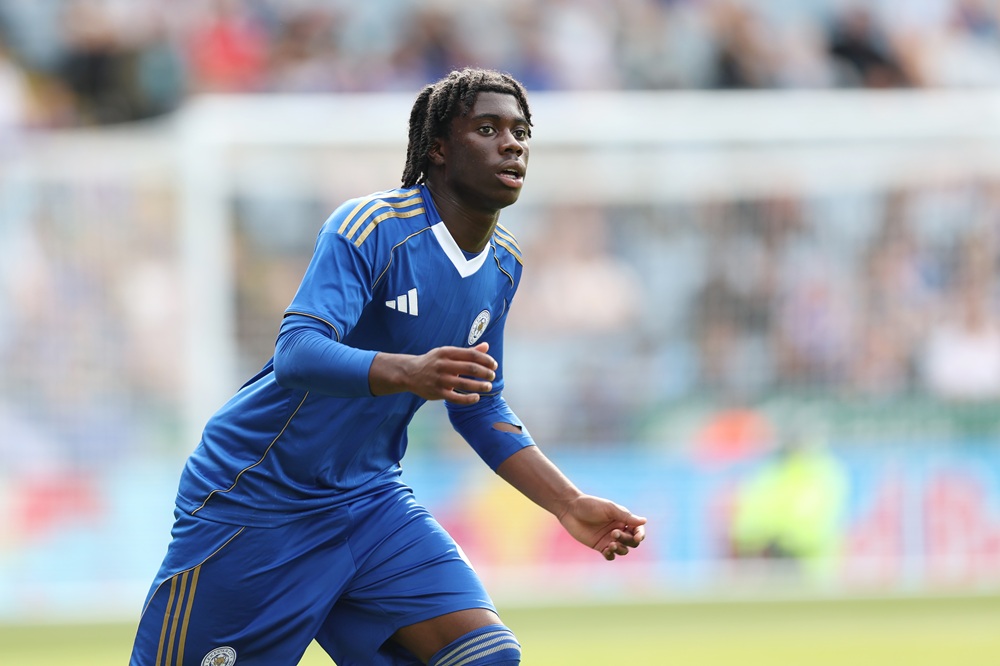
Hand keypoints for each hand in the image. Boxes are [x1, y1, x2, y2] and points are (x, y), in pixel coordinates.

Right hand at [370, 342, 496, 403]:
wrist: (410, 373)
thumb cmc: (434, 362)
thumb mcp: (448, 353)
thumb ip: (468, 351)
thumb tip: (487, 346)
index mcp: (447, 352)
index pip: (471, 354)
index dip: (485, 360)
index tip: (494, 365)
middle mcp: (443, 364)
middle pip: (470, 368)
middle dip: (485, 373)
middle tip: (492, 376)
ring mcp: (439, 379)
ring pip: (464, 384)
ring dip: (479, 386)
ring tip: (488, 386)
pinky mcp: (436, 392)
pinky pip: (455, 398)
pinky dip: (468, 399)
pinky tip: (476, 398)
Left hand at [558, 495, 646, 560]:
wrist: (570, 509)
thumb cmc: (590, 505)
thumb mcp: (609, 509)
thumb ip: (626, 516)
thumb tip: (644, 521)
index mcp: (623, 519)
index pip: (637, 530)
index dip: (640, 535)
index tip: (637, 537)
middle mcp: (618, 530)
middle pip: (631, 542)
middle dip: (627, 540)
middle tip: (614, 533)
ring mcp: (609, 539)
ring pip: (622, 550)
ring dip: (620, 549)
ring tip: (610, 544)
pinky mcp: (599, 546)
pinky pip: (609, 555)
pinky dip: (611, 555)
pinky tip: (607, 551)